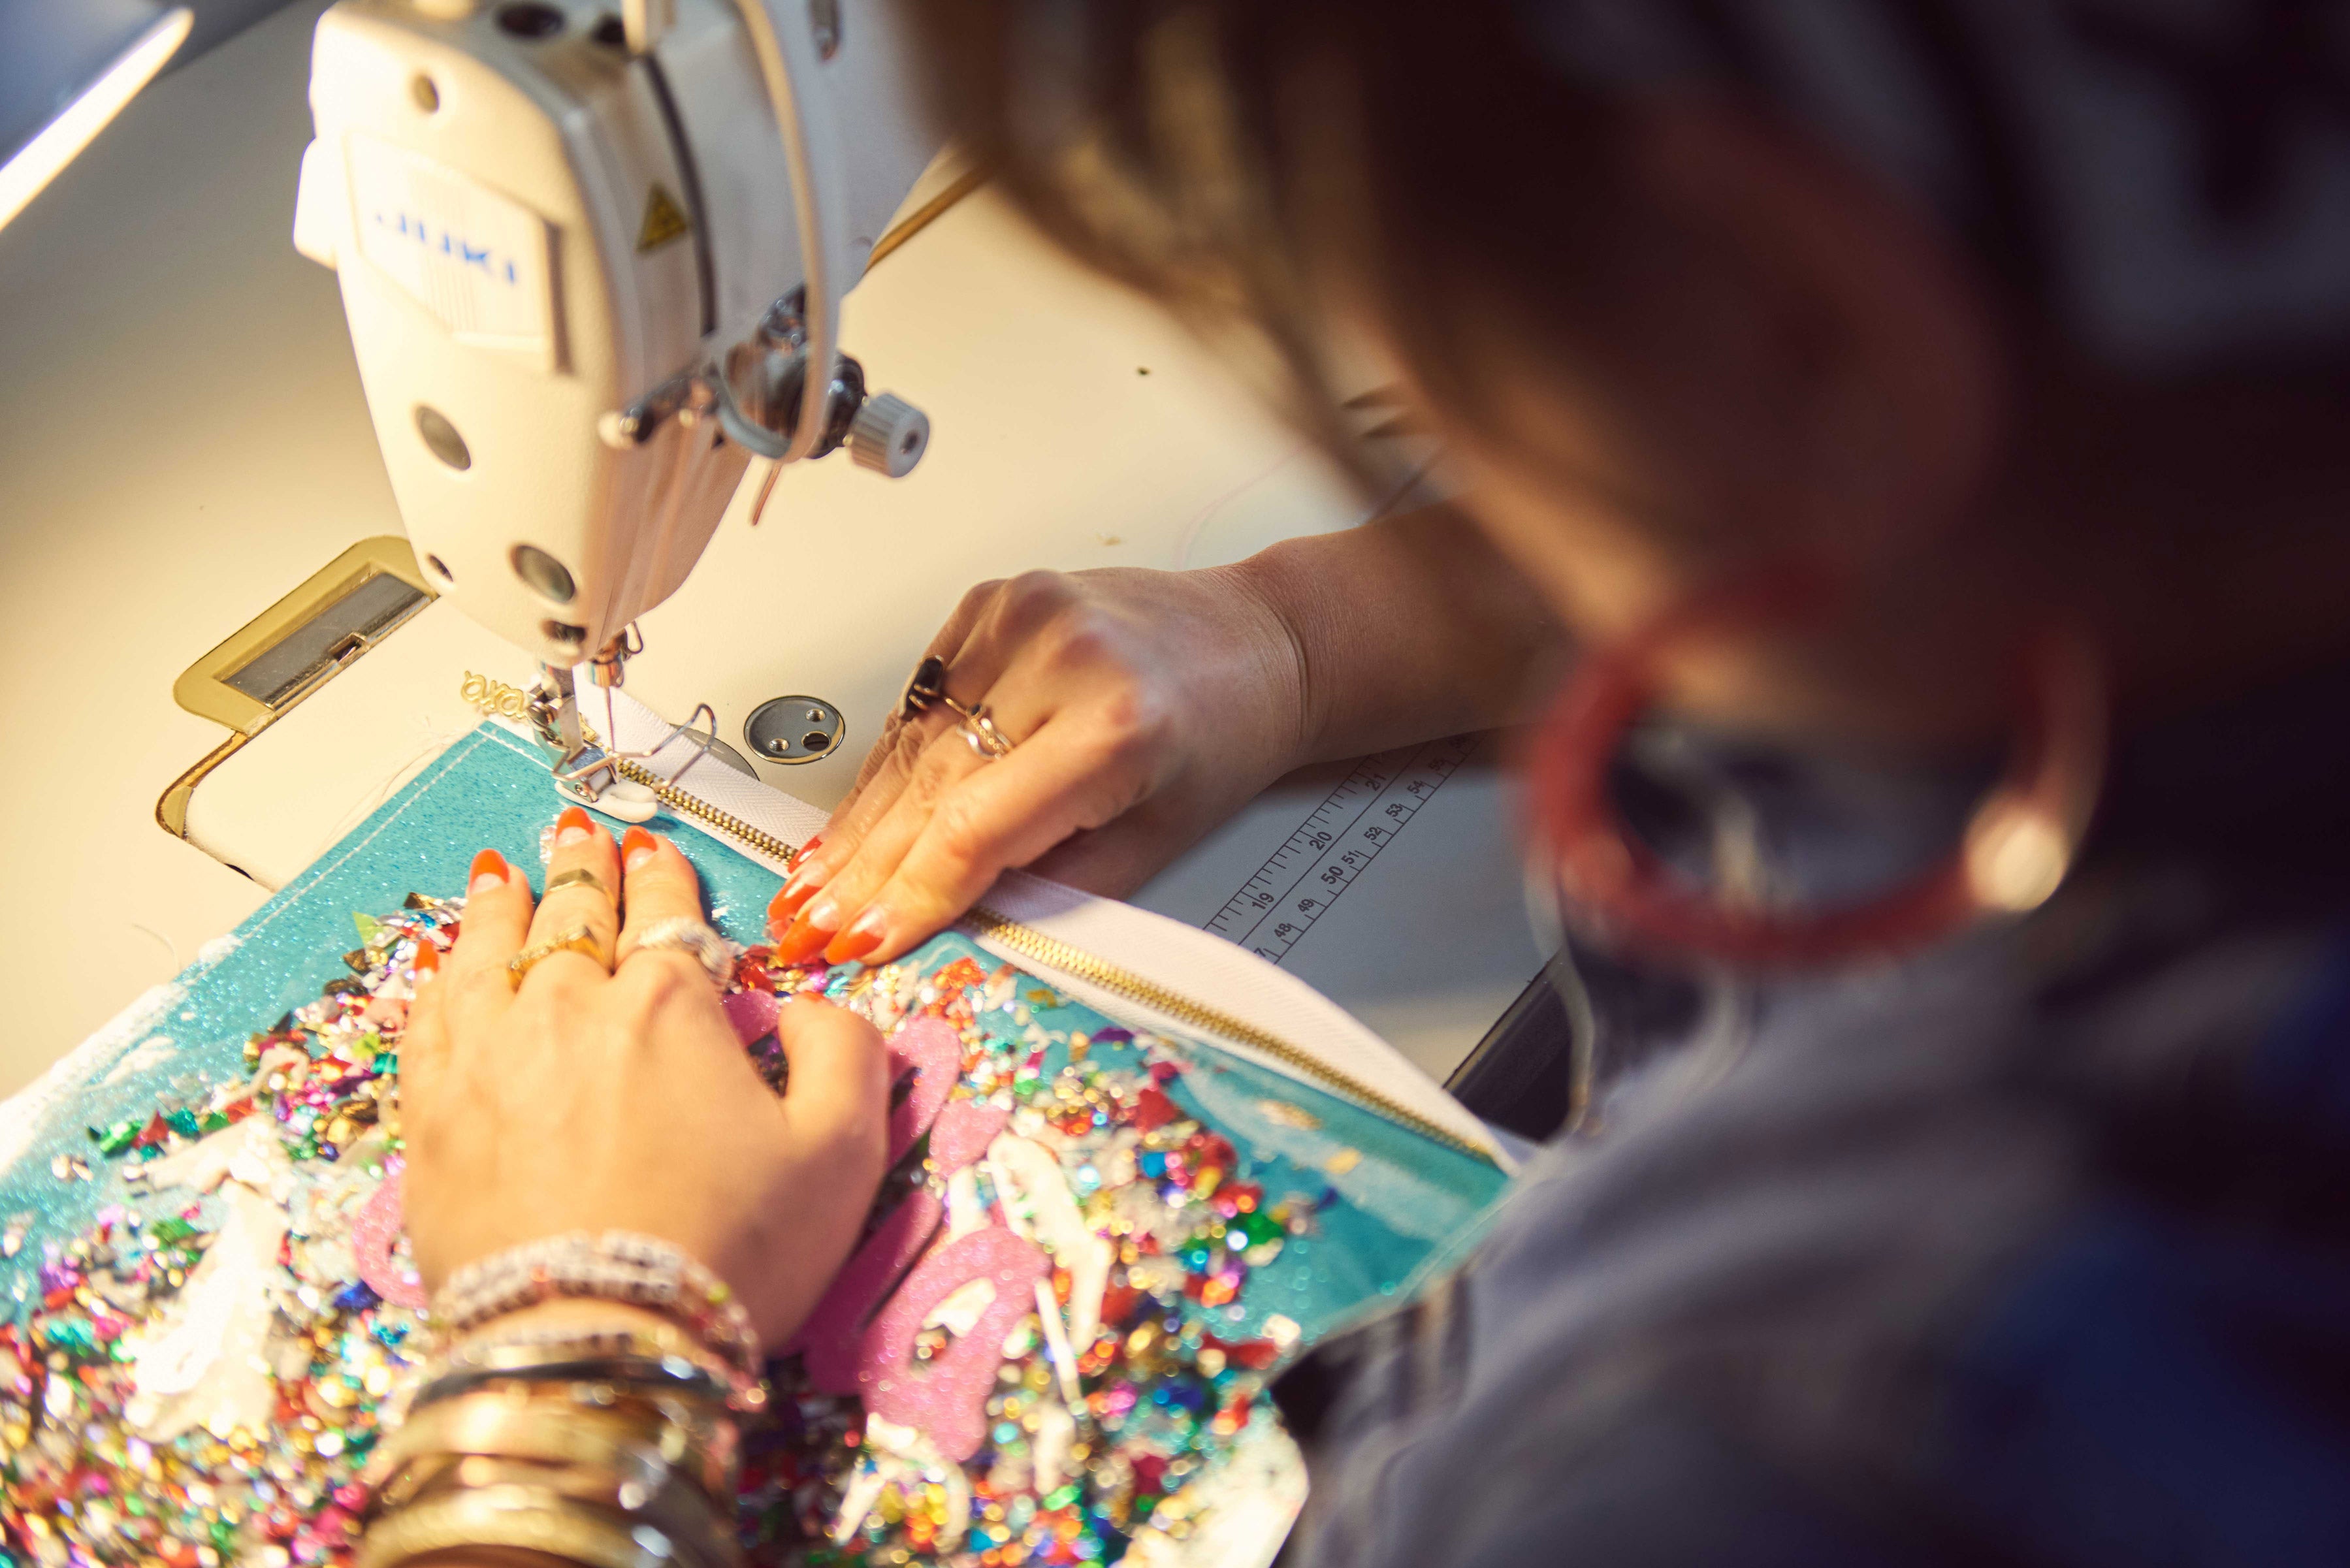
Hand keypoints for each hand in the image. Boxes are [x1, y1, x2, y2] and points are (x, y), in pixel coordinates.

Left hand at [399, 808, 889, 1345]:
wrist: (598, 1345)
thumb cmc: (728, 1252)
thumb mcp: (842, 1151)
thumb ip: (844, 1050)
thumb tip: (811, 1007)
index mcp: (669, 1006)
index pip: (666, 913)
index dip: (663, 876)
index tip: (654, 850)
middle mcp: (568, 1009)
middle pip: (572, 917)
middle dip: (582, 870)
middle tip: (580, 836)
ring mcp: (487, 1059)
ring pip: (488, 952)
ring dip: (501, 905)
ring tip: (502, 874)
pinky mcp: (432, 1119)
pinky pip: (428, 1019)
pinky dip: (438, 979)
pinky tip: (443, 967)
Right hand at [768, 564, 1308, 965]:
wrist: (1261, 641)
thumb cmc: (1224, 736)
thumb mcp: (1157, 840)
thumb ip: (1056, 886)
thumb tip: (955, 926)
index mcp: (1113, 727)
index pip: (976, 828)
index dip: (908, 894)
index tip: (860, 944)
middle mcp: (1060, 659)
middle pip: (929, 785)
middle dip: (863, 871)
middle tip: (807, 929)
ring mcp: (1019, 618)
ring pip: (909, 740)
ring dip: (858, 821)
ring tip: (810, 886)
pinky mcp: (993, 601)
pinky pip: (919, 697)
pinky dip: (886, 760)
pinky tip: (852, 815)